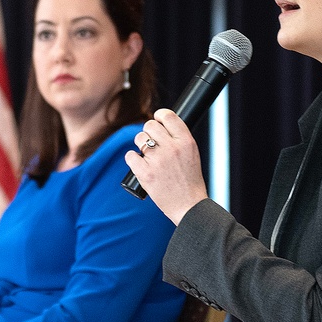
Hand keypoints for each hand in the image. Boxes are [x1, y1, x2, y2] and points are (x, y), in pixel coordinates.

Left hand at [124, 108, 208, 224]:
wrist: (188, 205)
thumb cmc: (189, 181)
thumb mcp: (192, 154)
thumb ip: (178, 139)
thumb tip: (160, 124)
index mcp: (186, 141)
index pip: (168, 116)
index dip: (159, 115)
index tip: (157, 119)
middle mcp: (172, 148)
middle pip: (150, 125)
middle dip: (148, 132)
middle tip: (151, 142)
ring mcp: (158, 160)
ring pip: (139, 138)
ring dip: (140, 145)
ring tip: (147, 155)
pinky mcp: (146, 173)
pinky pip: (130, 156)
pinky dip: (132, 159)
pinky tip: (139, 165)